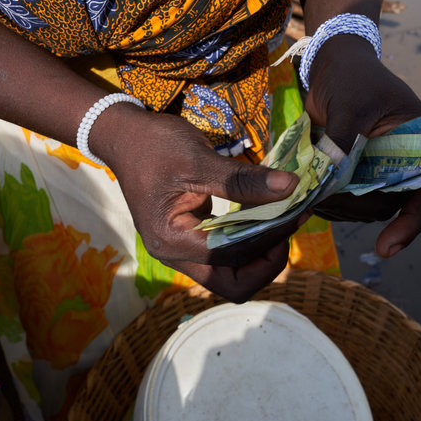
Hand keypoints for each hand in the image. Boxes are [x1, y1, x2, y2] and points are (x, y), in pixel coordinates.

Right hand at [93, 104, 305, 302]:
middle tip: (288, 225)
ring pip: (231, 273)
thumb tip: (290, 186)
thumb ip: (243, 180)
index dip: (270, 238)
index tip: (296, 211)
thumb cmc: (154, 145)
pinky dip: (249, 239)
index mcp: (171, 241)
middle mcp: (175, 255)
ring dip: (260, 252)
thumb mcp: (198, 158)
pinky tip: (266, 214)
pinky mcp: (189, 238)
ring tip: (283, 219)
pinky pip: (225, 252)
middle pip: (233, 284)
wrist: (124, 136)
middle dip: (267, 261)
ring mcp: (181, 250)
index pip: (233, 256)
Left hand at [305, 35, 420, 257]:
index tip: (385, 247)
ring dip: (341, 207)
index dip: (413, 224)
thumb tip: (332, 178)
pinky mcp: (358, 174)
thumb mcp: (350, 104)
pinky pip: (348, 201)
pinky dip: (330, 201)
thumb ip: (344, 141)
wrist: (332, 65)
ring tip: (312, 188)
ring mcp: (382, 170)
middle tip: (323, 197)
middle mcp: (408, 162)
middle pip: (394, 207)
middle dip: (360, 209)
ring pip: (368, 209)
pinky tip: (309, 191)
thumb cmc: (351, 77)